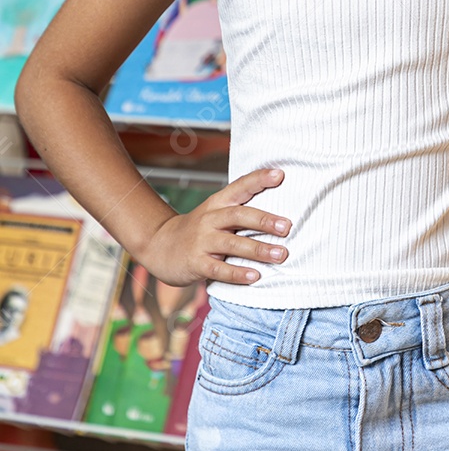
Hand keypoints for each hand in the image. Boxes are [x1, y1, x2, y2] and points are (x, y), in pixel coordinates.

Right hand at [139, 168, 290, 286]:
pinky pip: (218, 268)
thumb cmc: (198, 230)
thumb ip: (241, 210)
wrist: (159, 246)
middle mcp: (210, 219)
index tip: (281, 174)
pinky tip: (254, 276)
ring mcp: (201, 241)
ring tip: (280, 255)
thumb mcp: (215, 213)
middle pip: (238, 215)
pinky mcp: (195, 263)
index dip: (259, 179)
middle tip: (287, 227)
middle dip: (264, 220)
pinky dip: (237, 273)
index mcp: (217, 203)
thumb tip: (280, 214)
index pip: (240, 186)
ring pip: (232, 243)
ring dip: (258, 249)